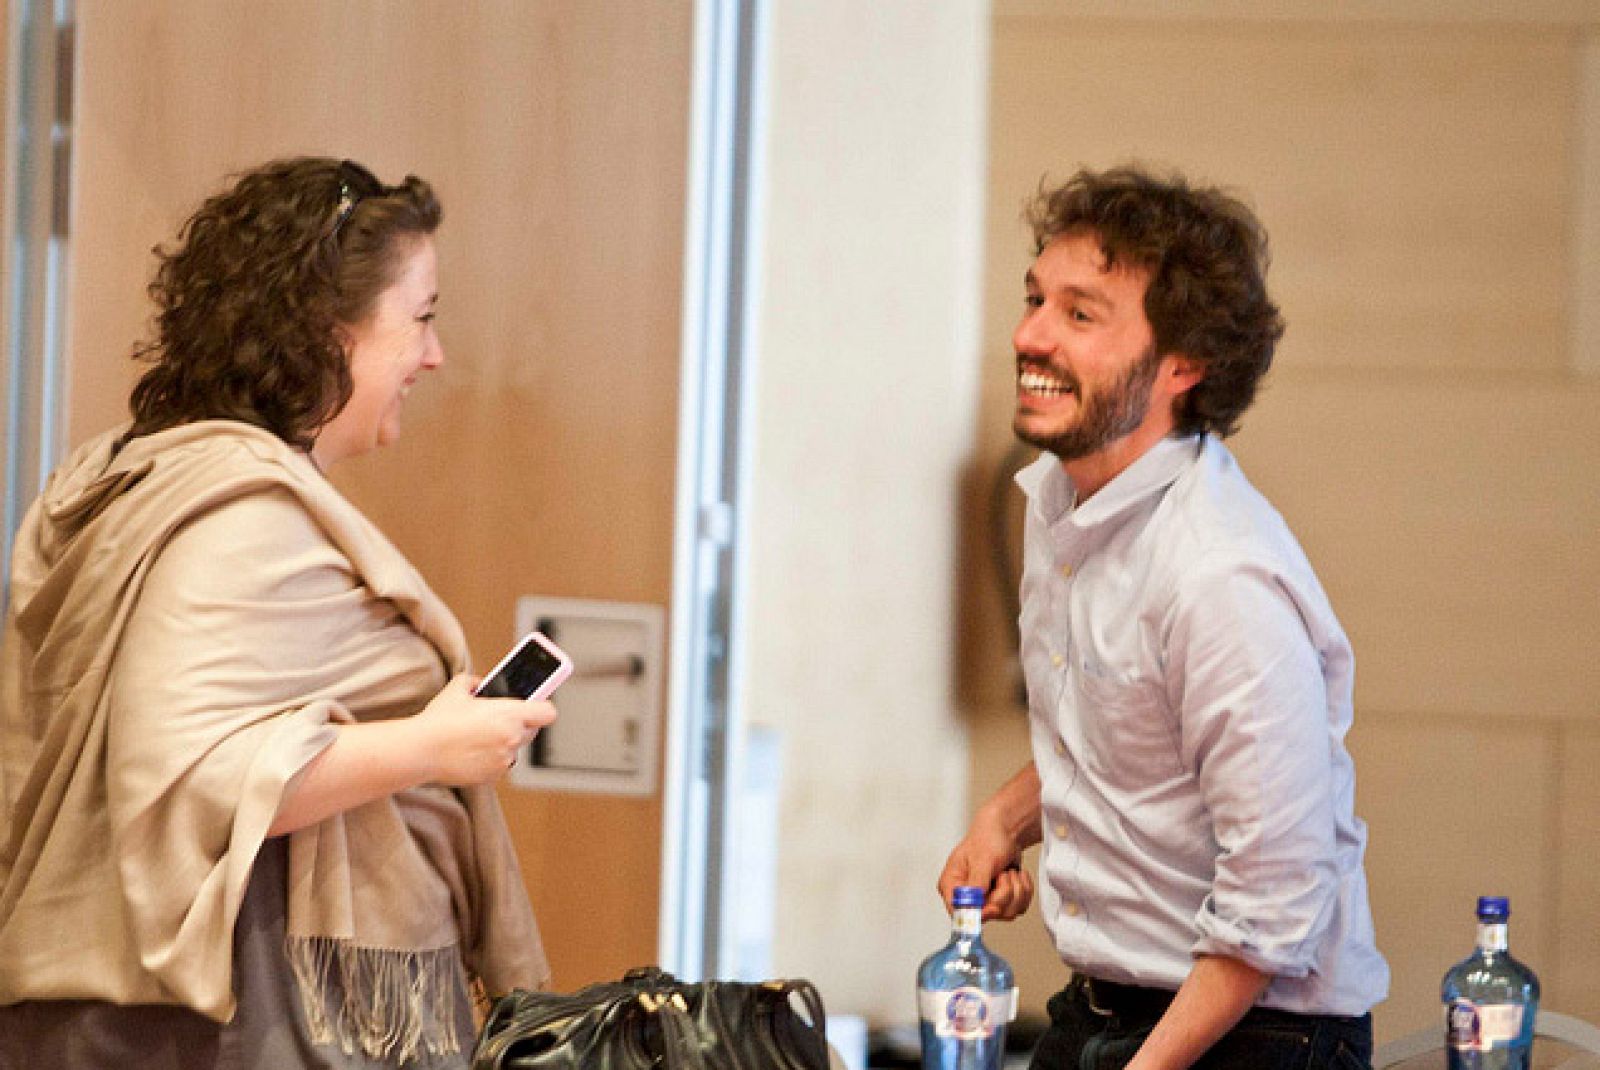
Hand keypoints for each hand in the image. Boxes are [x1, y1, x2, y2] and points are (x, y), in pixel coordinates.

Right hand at [409, 674, 557, 786]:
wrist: (421, 751)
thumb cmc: (439, 721)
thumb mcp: (457, 689)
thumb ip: (475, 681)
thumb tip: (480, 682)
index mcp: (510, 714)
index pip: (547, 712)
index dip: (541, 708)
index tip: (536, 705)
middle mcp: (512, 738)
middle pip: (532, 730)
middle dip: (520, 724)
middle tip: (501, 719)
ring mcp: (504, 760)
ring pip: (515, 748)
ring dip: (505, 742)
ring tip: (480, 736)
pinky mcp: (493, 776)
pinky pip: (501, 764)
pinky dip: (492, 759)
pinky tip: (473, 751)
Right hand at [937, 811, 1034, 921]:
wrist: (1007, 831)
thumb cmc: (988, 838)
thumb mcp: (982, 860)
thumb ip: (976, 884)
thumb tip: (972, 906)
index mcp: (951, 885)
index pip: (958, 912)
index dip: (979, 913)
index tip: (994, 907)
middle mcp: (967, 896)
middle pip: (988, 915)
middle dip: (1003, 894)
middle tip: (1003, 874)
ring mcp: (985, 900)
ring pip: (1007, 913)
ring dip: (1016, 890)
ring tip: (1009, 872)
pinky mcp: (1002, 901)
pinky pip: (1019, 908)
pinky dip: (1024, 890)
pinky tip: (1017, 876)